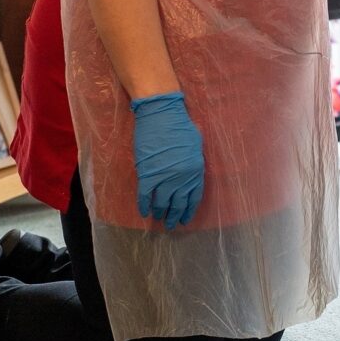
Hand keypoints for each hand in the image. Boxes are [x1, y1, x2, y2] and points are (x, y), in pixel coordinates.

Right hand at [130, 91, 203, 229]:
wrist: (161, 115)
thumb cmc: (181, 126)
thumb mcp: (196, 145)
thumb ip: (194, 162)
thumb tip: (190, 173)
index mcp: (196, 170)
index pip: (194, 197)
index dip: (189, 209)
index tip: (186, 218)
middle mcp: (181, 178)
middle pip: (178, 203)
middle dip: (175, 216)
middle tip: (172, 224)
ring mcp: (164, 177)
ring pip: (162, 203)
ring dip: (160, 213)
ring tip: (159, 219)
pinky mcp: (147, 174)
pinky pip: (145, 196)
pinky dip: (144, 206)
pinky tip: (144, 212)